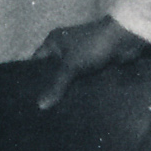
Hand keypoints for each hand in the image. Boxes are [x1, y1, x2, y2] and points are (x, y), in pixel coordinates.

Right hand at [28, 16, 150, 106]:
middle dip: (50, 87)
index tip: (27, 96)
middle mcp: (64, 48)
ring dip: (66, 90)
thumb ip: (56, 86)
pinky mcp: (94, 64)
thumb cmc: (91, 46)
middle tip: (41, 109)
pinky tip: (75, 105)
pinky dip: (80, 89)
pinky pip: (82, 79)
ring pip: (68, 77)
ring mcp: (80, 56)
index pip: (36, 62)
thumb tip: (40, 106)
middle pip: (53, 71)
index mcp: (54, 42)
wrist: (124, 39)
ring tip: (55, 111)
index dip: (32, 78)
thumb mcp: (70, 66)